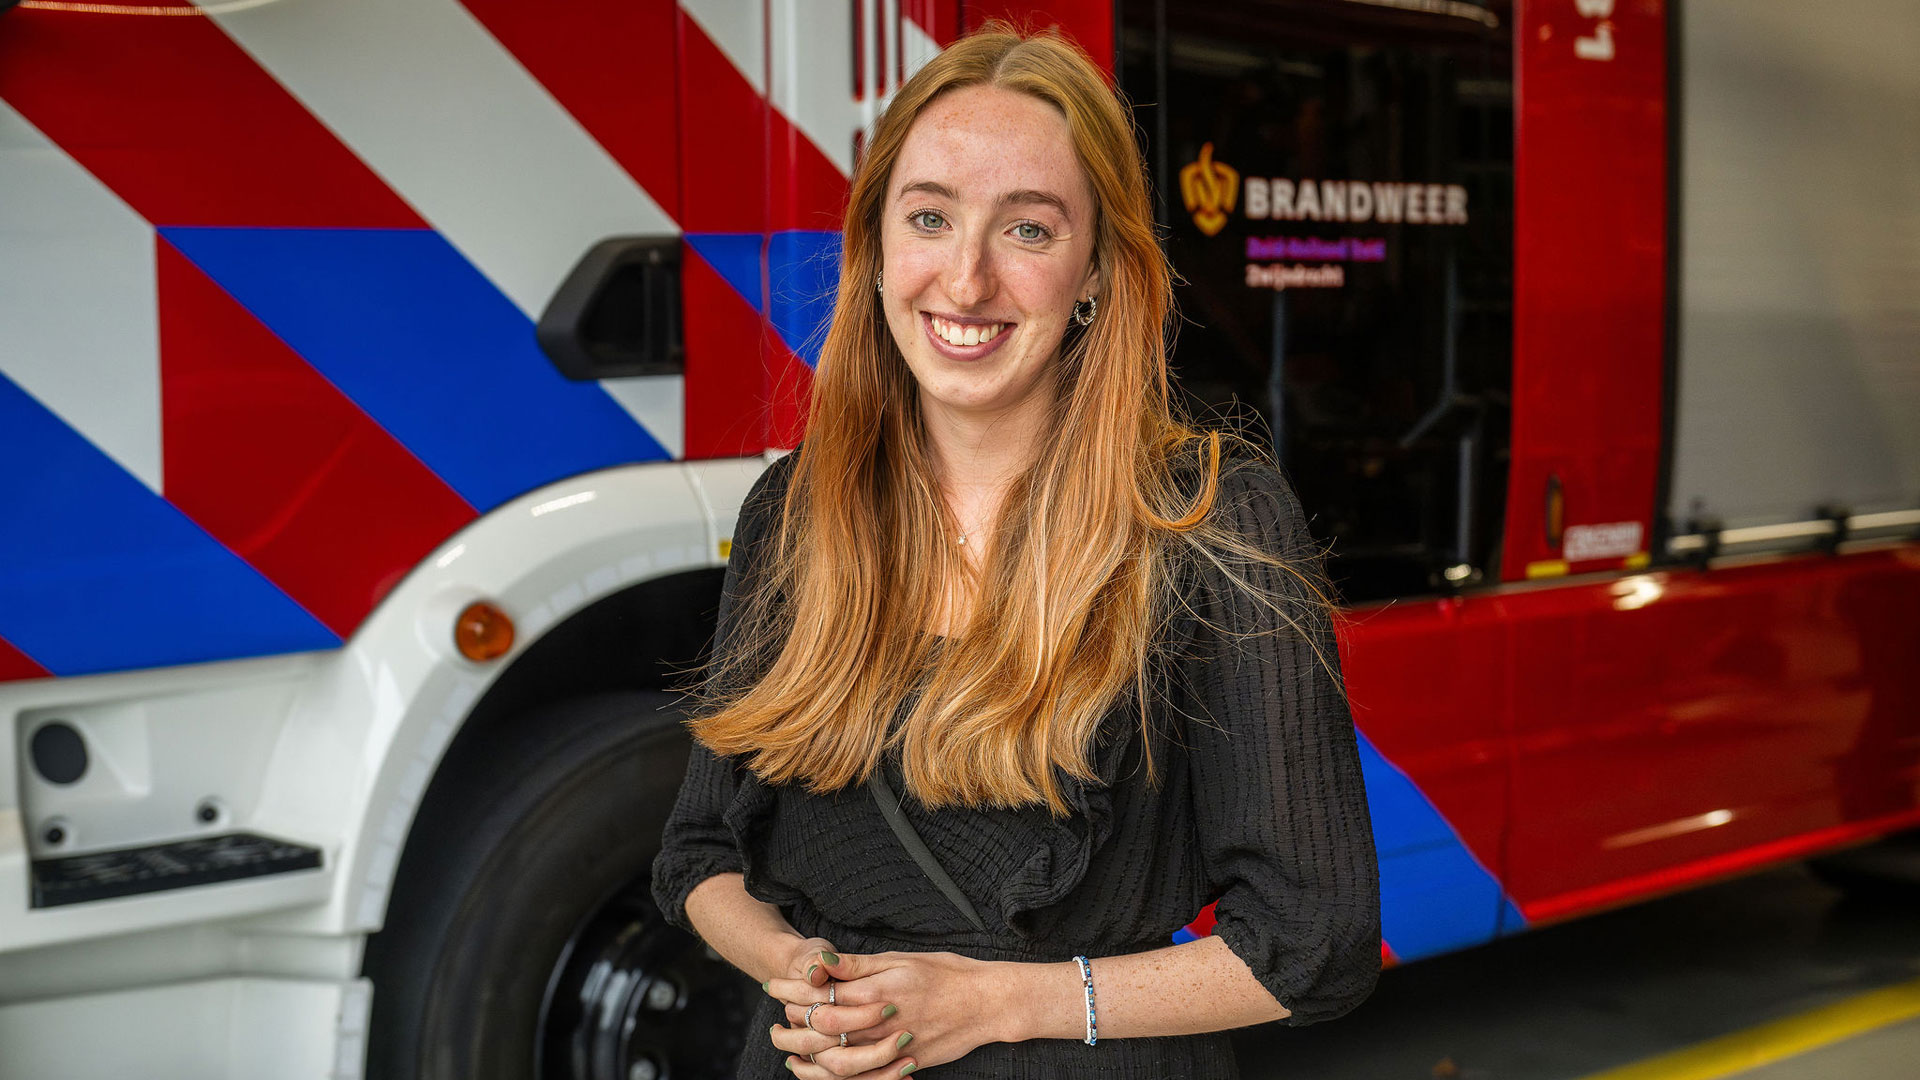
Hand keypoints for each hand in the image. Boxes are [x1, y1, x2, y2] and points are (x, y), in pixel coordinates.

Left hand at [765, 948, 1002, 1077]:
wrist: (985, 1004)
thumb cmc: (946, 973)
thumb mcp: (901, 959)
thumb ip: (857, 965)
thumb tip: (821, 962)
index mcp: (876, 991)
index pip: (820, 994)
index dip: (792, 991)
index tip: (774, 987)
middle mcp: (879, 1024)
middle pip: (820, 1029)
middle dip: (790, 1025)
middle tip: (775, 1018)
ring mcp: (890, 1049)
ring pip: (834, 1060)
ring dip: (806, 1054)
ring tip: (789, 1044)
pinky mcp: (900, 1065)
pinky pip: (859, 1079)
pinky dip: (833, 1076)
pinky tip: (819, 1067)